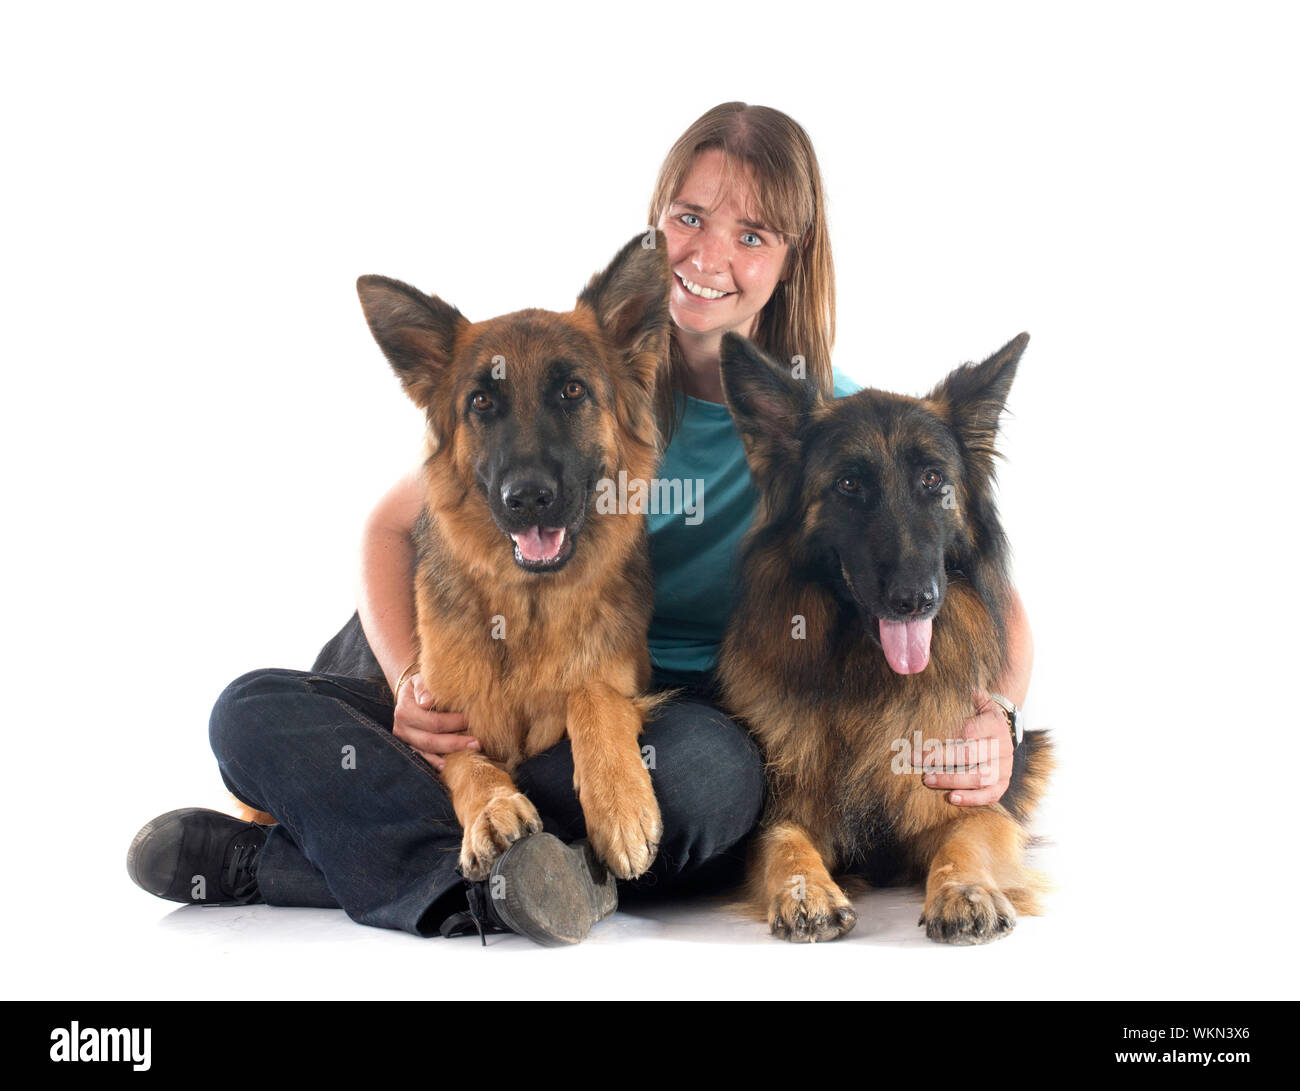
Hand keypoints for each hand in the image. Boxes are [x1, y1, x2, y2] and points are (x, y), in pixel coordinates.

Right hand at [392, 672, 478, 772]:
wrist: (408, 694)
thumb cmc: (421, 686)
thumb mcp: (420, 680)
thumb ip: (424, 688)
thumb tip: (427, 702)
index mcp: (405, 711)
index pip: (433, 721)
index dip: (454, 722)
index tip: (472, 721)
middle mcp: (402, 728)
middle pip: (431, 740)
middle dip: (456, 742)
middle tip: (478, 743)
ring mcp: (405, 741)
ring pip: (428, 751)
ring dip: (450, 753)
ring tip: (471, 752)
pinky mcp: (409, 748)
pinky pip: (422, 758)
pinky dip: (435, 763)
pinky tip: (448, 767)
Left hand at [909, 689, 1012, 806]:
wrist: (1001, 726)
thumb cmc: (977, 713)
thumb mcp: (973, 699)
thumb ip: (957, 695)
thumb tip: (927, 686)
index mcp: (994, 722)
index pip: (968, 731)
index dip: (943, 737)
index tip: (919, 742)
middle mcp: (1003, 745)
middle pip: (970, 755)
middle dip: (940, 759)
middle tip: (916, 761)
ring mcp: (1005, 766)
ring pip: (980, 777)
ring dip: (951, 780)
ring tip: (927, 779)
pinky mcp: (1004, 782)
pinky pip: (991, 795)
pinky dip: (972, 799)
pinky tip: (952, 798)